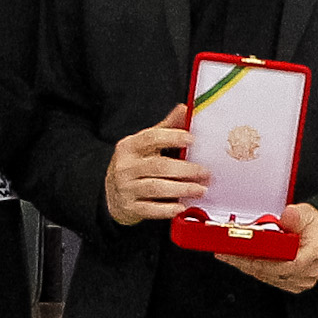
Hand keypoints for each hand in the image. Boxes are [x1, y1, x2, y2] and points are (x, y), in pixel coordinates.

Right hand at [105, 104, 205, 226]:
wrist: (112, 195)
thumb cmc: (135, 166)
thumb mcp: (145, 145)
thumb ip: (166, 129)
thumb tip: (184, 108)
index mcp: (129, 146)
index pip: (151, 138)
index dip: (172, 137)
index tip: (192, 139)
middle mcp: (125, 167)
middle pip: (158, 166)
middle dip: (185, 169)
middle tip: (205, 172)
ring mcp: (126, 188)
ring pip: (156, 188)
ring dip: (181, 189)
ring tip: (200, 190)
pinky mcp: (130, 207)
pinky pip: (149, 209)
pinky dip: (166, 209)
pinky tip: (181, 208)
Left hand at [223, 198, 317, 293]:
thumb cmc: (314, 228)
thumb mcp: (309, 214)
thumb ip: (298, 214)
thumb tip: (288, 215)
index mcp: (314, 254)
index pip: (287, 264)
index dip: (263, 260)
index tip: (244, 252)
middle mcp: (306, 272)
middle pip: (270, 271)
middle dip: (245, 260)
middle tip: (225, 251)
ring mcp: (296, 281)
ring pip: (265, 275)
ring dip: (244, 264)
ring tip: (226, 253)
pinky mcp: (287, 284)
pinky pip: (265, 277)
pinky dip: (250, 267)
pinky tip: (237, 258)